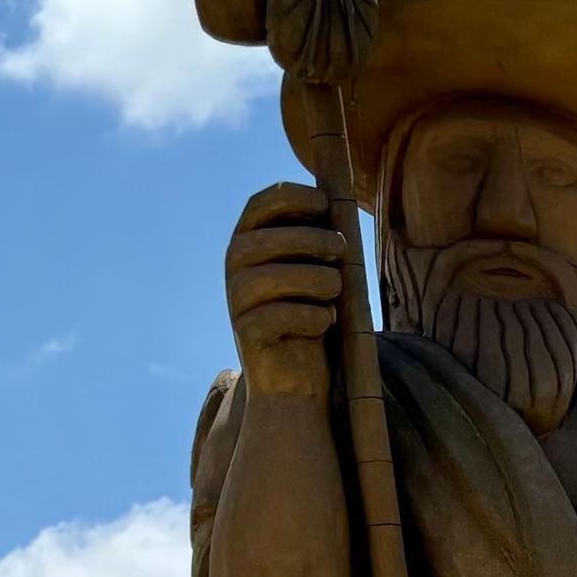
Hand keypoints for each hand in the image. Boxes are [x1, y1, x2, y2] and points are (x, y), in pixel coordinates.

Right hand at [226, 182, 345, 399]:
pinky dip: (310, 317)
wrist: (297, 380)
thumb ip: (319, 238)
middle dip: (310, 238)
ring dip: (314, 278)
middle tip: (340, 248)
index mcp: (251, 241)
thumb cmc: (312, 315)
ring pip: (271, 278)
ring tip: (335, 289)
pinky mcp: (247, 335)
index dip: (291, 197)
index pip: (260, 204)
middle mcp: (236, 267)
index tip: (325, 202)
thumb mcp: (317, 270)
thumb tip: (338, 200)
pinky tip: (326, 319)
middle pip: (267, 238)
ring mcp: (238, 301)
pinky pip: (277, 317)